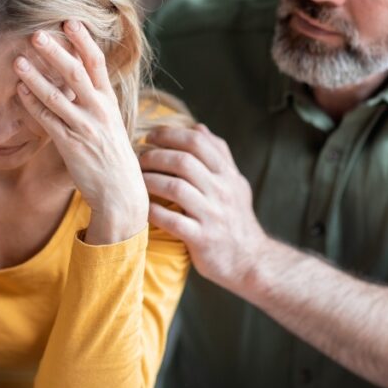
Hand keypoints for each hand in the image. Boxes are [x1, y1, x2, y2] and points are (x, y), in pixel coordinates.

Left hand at [15, 20, 147, 244]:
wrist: (121, 192)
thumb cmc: (112, 155)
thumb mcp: (110, 122)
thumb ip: (95, 99)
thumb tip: (80, 75)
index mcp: (109, 101)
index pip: (97, 63)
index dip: (84, 41)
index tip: (69, 21)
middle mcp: (99, 111)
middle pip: (76, 74)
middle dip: (56, 52)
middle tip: (36, 33)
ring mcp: (85, 128)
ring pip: (57, 97)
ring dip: (36, 78)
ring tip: (17, 61)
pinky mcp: (71, 146)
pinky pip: (48, 122)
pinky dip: (33, 105)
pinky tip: (19, 92)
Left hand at [139, 125, 266, 286]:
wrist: (251, 260)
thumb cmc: (236, 219)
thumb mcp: (235, 183)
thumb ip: (218, 156)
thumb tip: (197, 127)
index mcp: (227, 174)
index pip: (198, 141)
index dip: (169, 134)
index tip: (149, 137)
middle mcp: (222, 191)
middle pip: (183, 161)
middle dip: (155, 156)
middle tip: (139, 159)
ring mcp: (212, 215)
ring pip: (175, 188)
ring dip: (150, 180)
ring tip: (137, 180)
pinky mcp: (202, 238)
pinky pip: (172, 220)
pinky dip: (153, 211)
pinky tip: (142, 207)